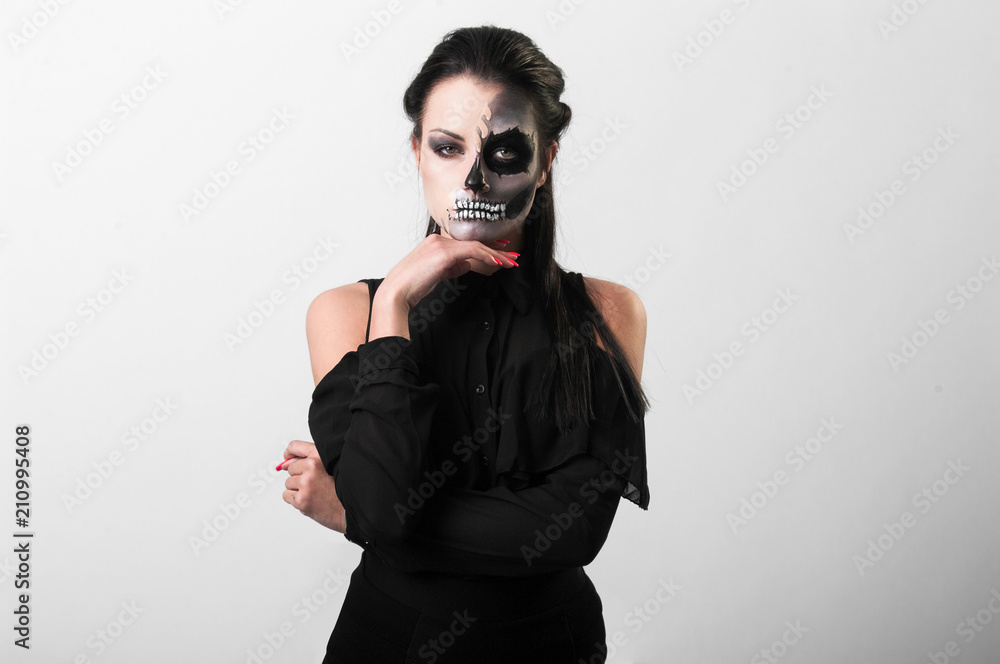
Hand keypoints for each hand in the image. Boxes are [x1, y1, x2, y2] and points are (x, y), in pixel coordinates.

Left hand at [280, 440, 345, 533]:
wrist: (349, 510)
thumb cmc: (341, 489)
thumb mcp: (329, 466)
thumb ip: (308, 460)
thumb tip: (285, 462)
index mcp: (319, 455)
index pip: (294, 446)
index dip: (289, 454)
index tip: (288, 459)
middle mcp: (311, 467)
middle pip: (290, 468)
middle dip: (298, 476)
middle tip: (314, 483)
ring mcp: (305, 483)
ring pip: (288, 483)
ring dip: (297, 489)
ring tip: (314, 492)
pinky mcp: (301, 499)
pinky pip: (287, 496)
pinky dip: (295, 499)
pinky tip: (310, 499)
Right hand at [379, 234, 517, 309]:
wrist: (396, 292)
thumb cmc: (412, 286)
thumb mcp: (436, 275)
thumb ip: (452, 267)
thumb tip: (467, 265)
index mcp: (435, 243)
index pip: (466, 242)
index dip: (486, 246)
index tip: (500, 250)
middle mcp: (438, 240)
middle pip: (474, 242)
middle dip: (496, 249)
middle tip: (512, 255)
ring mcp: (441, 245)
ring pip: (476, 246)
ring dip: (495, 255)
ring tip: (510, 262)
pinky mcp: (443, 253)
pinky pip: (471, 252)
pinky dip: (486, 256)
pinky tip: (496, 263)